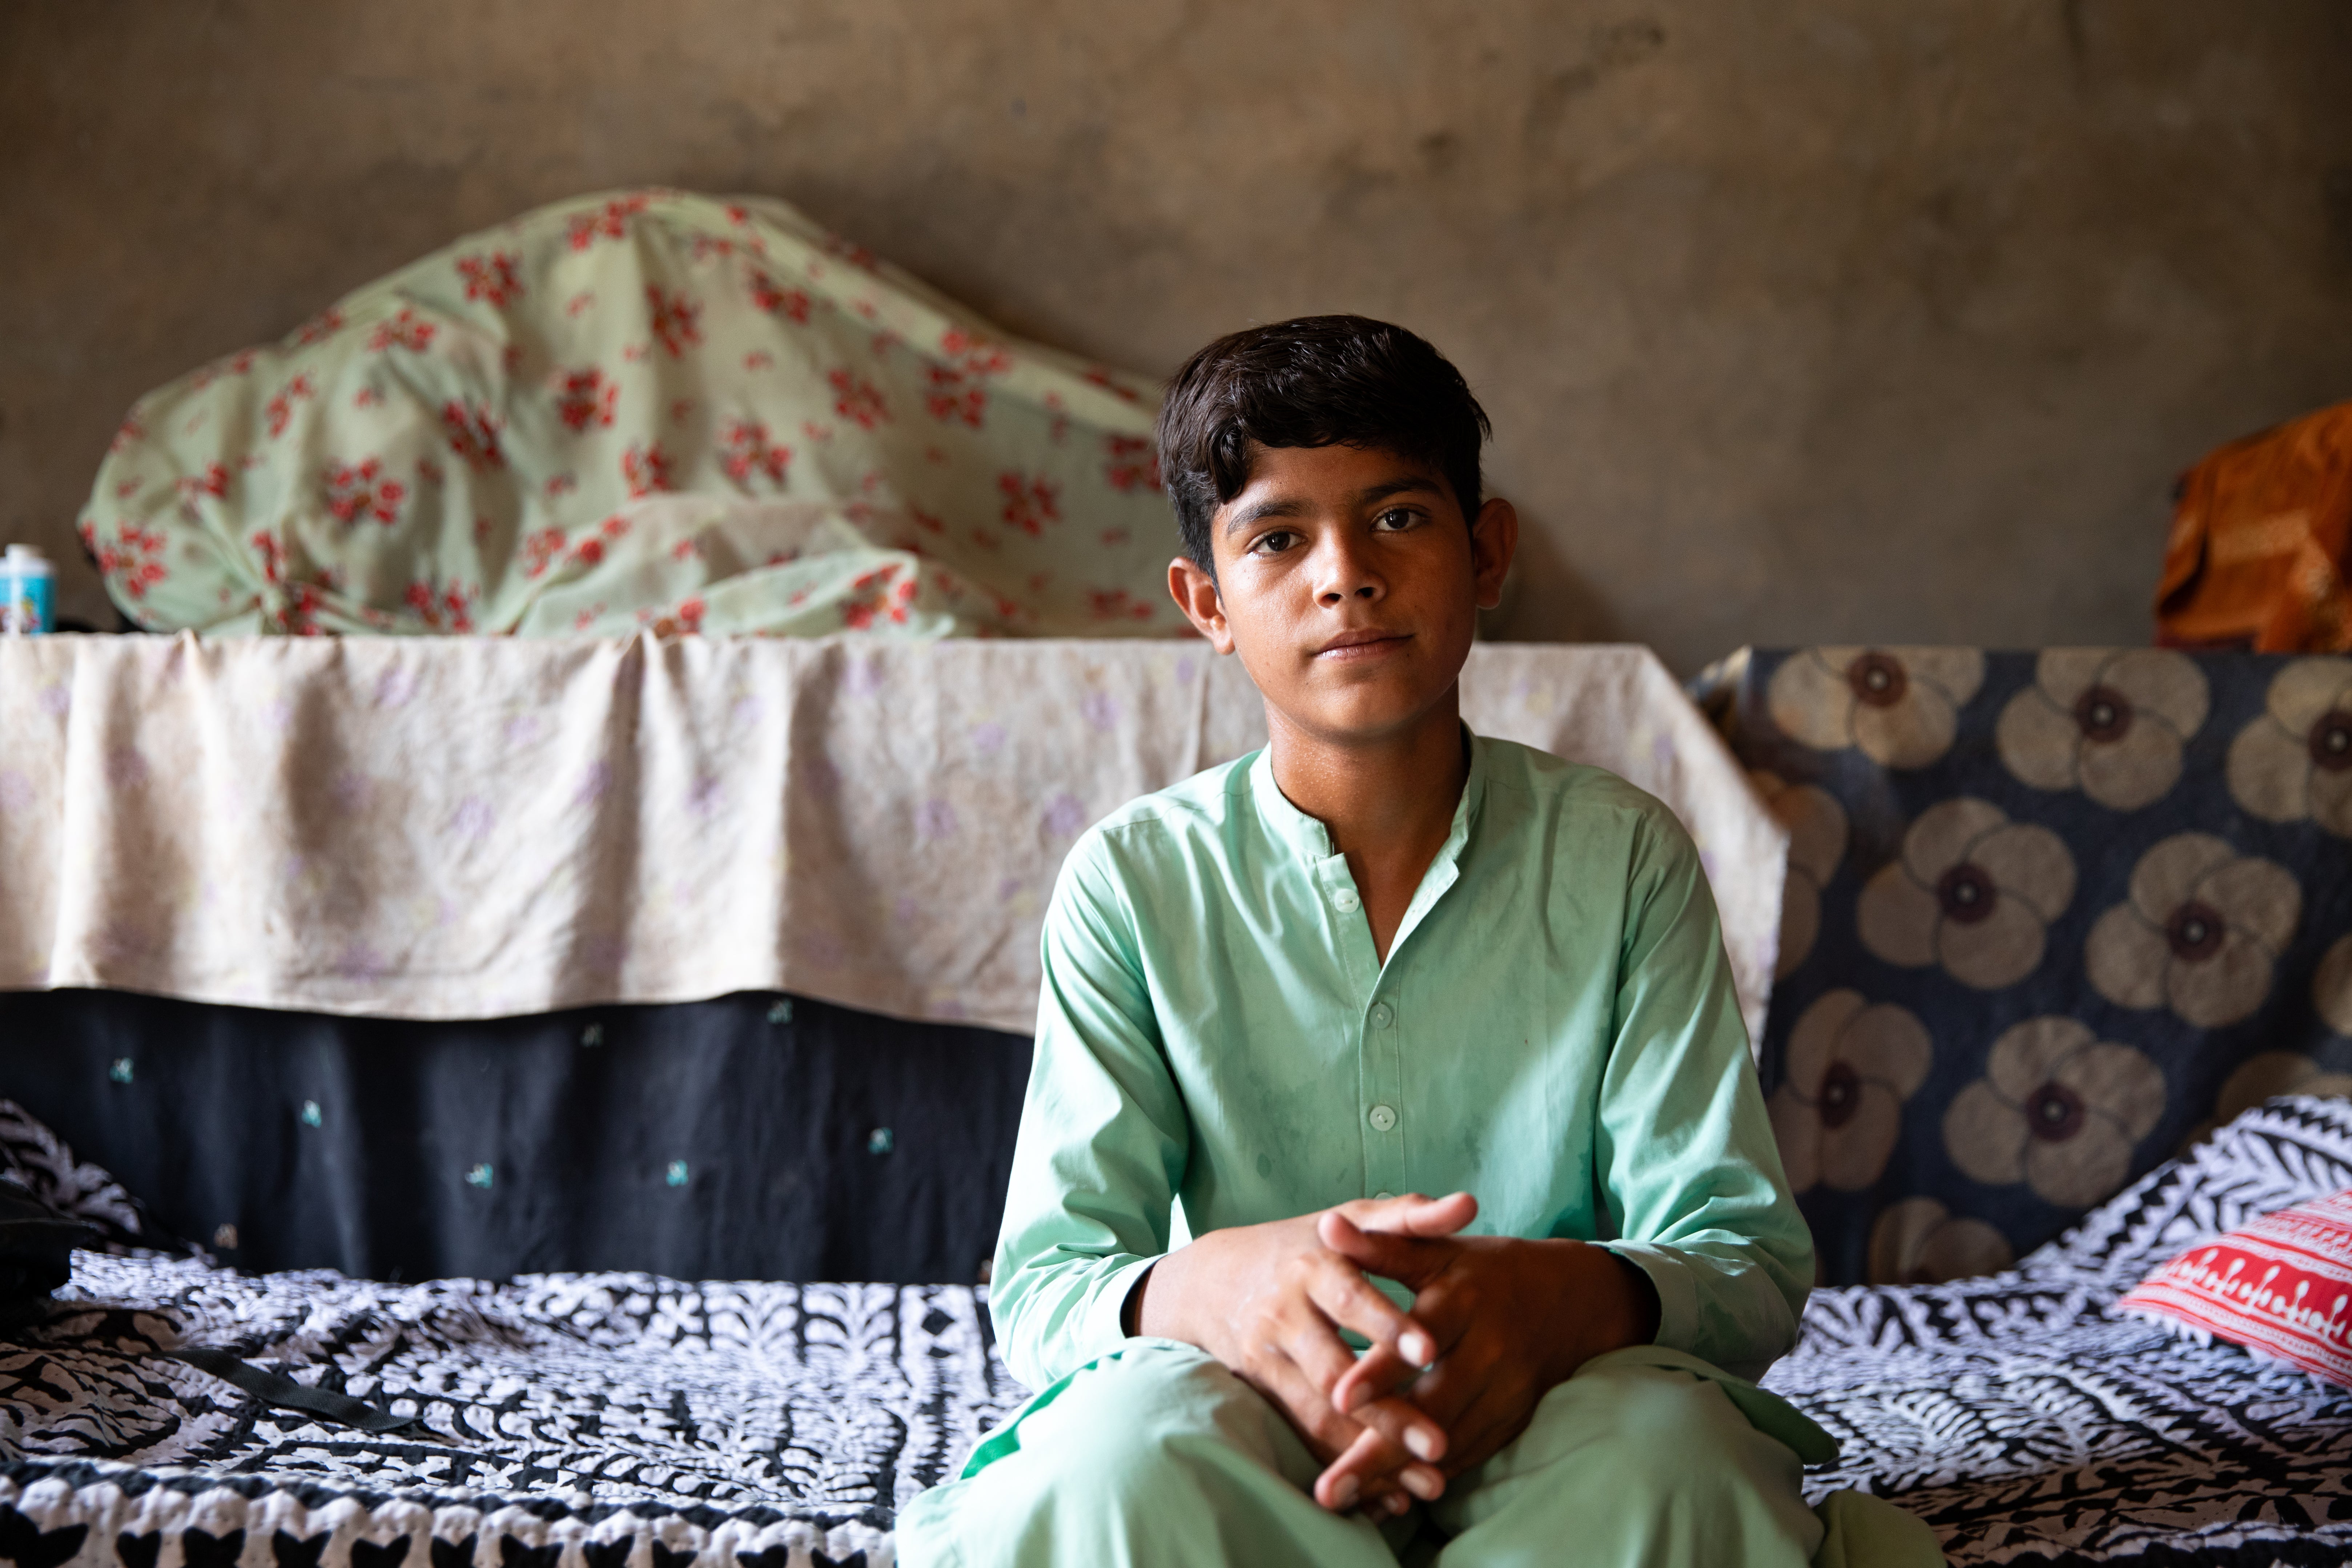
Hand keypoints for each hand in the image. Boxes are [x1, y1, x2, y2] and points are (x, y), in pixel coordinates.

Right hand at [1130, 1191, 1477, 1513]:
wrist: (1211, 1279)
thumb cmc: (1303, 1243)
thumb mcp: (1351, 1218)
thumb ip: (1410, 1217)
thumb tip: (1470, 1205)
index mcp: (1313, 1267)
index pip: (1351, 1299)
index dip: (1387, 1325)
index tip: (1429, 1351)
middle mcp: (1286, 1315)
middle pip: (1336, 1371)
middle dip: (1387, 1411)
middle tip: (1439, 1443)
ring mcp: (1270, 1359)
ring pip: (1320, 1414)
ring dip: (1371, 1452)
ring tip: (1426, 1481)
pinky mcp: (1263, 1393)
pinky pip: (1304, 1435)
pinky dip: (1343, 1464)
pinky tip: (1386, 1494)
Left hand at [1313, 1202, 1659, 1501]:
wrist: (1571, 1300)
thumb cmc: (1485, 1270)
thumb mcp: (1436, 1250)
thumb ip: (1380, 1244)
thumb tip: (1326, 1226)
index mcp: (1464, 1301)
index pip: (1418, 1339)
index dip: (1381, 1371)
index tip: (1340, 1397)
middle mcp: (1489, 1350)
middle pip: (1432, 1406)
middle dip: (1381, 1447)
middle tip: (1332, 1484)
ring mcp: (1505, 1391)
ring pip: (1448, 1440)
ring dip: (1397, 1471)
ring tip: (1346, 1494)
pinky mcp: (1512, 1419)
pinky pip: (1468, 1453)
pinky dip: (1428, 1474)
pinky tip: (1387, 1491)